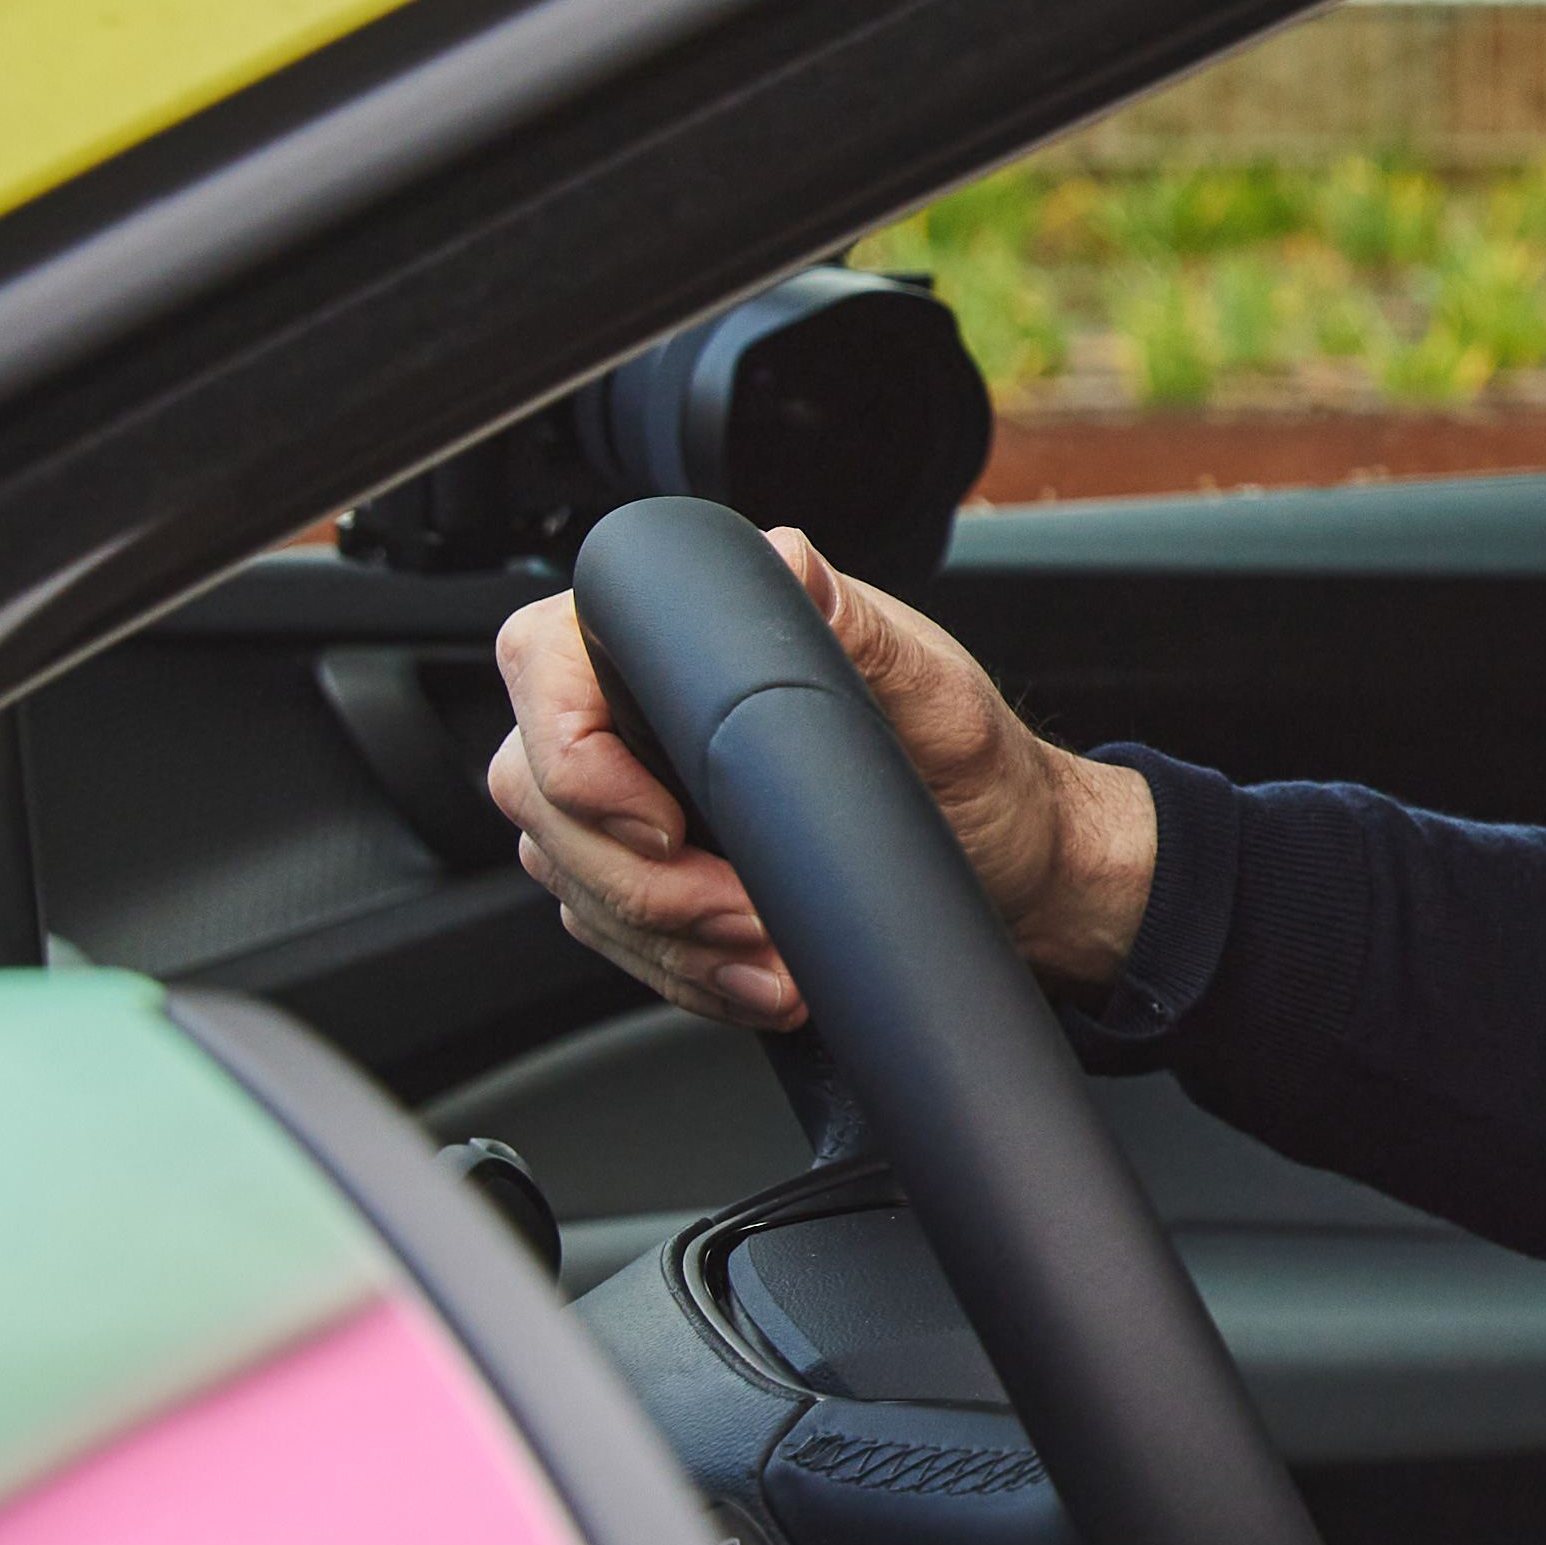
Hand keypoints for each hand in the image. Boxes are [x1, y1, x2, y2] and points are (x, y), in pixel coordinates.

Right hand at [487, 525, 1160, 1027]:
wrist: (1006, 863)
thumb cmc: (970, 765)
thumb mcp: (930, 695)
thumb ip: (854, 629)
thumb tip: (790, 562)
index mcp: (679, 632)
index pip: (542, 662)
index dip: (573, 754)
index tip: (662, 826)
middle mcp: (634, 708)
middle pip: (539, 797)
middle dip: (642, 885)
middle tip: (746, 919)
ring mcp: (629, 798)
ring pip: (572, 882)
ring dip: (671, 943)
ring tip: (773, 963)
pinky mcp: (648, 879)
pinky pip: (614, 938)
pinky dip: (685, 975)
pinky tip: (760, 982)